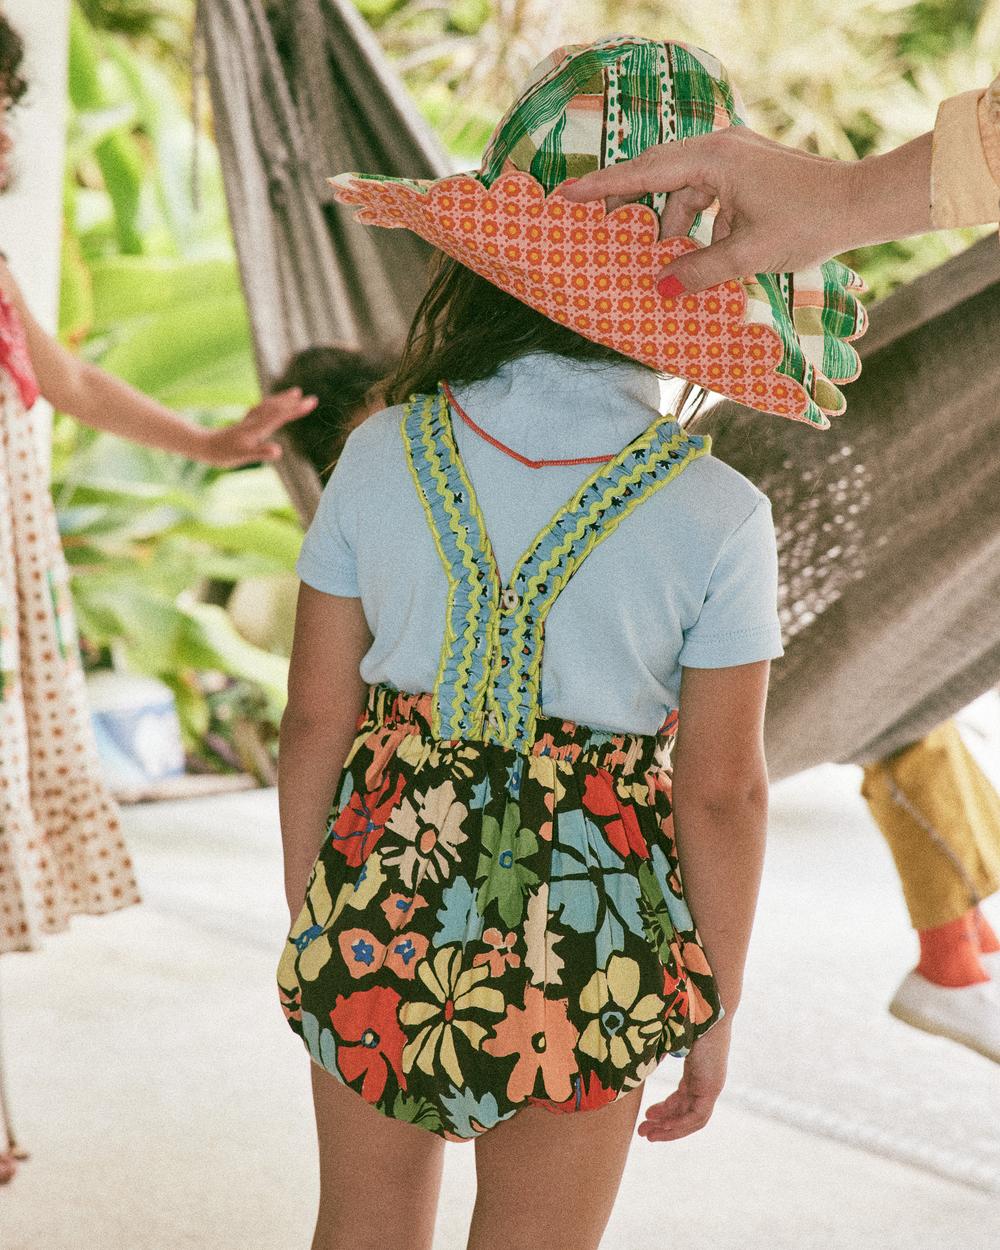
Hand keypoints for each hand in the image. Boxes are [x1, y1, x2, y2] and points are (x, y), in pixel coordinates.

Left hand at [197, 387, 318, 467]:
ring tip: (295, 392)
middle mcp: (254, 421)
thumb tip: (279, 451)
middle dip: (294, 403)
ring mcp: (249, 420)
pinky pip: (261, 409)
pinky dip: (270, 404)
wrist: (203, 446)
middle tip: (312, 398)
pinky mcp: (244, 423)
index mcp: (257, 428)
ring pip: (269, 406)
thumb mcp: (243, 456)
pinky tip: (270, 404)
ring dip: (283, 399)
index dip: (296, 409)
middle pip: (277, 408)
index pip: (280, 415)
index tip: (311, 402)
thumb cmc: (224, 453)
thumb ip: (261, 452)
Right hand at [561, 126, 932, 291]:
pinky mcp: (746, 170)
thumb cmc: (808, 223)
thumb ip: (699, 271)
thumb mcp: (748, 255)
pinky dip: (695, 221)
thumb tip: (659, 288)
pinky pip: (704, 194)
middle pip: (656, 173)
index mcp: (714, 159)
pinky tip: (700, 253)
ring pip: (682, 188)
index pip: (644, 172)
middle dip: (629, 205)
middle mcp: (720, 148)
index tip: (566, 194)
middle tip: (597, 228)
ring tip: (662, 260)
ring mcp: (734, 156)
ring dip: (670, 223)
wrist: (860, 203)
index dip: (602, 187)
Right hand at [637, 1017, 730, 1141]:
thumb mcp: (669, 1039)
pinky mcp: (712, 1087)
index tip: (647, 1114)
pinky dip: (679, 1123)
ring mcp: (711, 1085)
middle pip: (686, 1113)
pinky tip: (662, 1126)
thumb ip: (658, 1049)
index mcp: (697, 1072)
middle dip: (664, 1126)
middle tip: (643, 1132)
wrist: (705, 1006)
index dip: (665, 1111)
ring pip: (692, 1119)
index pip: (683, 1099)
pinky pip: (697, 1115)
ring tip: (647, 1134)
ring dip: (670, 1130)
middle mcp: (706, 1082)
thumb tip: (634, 1048)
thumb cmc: (687, 1016)